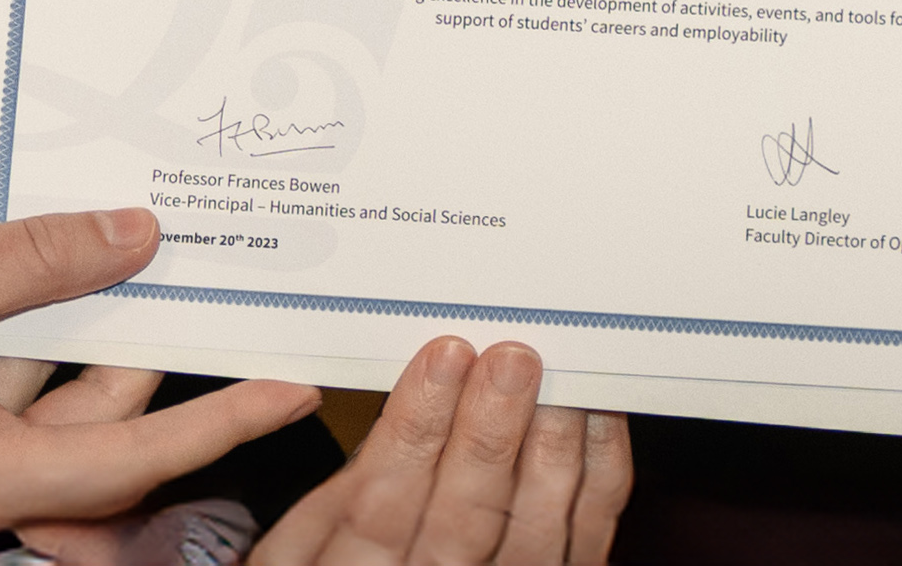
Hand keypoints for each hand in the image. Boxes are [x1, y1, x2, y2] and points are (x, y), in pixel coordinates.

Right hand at [0, 203, 319, 565]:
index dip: (214, 425)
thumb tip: (139, 237)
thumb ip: (36, 262)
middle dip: (129, 365)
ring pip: (39, 430)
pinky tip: (41, 288)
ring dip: (69, 354)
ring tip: (111, 262)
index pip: (121, 467)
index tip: (289, 389)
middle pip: (82, 448)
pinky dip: (19, 362)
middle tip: (192, 281)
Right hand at [81, 335, 624, 565]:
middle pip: (462, 525)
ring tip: (559, 383)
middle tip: (511, 359)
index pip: (378, 510)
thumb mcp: (307, 538)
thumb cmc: (351, 562)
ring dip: (550, 454)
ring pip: (530, 540)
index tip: (442, 356)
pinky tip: (594, 421)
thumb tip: (411, 391)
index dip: (414, 430)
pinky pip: (582, 545)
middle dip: (489, 436)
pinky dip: (594, 480)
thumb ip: (347, 481)